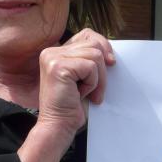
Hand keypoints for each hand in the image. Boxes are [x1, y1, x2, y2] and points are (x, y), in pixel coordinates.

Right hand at [18, 28, 114, 161]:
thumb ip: (90, 60)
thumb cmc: (72, 106)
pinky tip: (81, 95)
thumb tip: (111, 51)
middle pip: (94, 44)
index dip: (103, 45)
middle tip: (95, 89)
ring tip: (87, 93)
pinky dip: (92, 83)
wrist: (58, 127)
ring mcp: (53, 57)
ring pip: (95, 56)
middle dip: (102, 69)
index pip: (87, 34)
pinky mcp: (58, 67)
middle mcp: (51, 51)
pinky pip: (90, 67)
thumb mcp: (84, 78)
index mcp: (55, 51)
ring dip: (98, 79)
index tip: (111, 62)